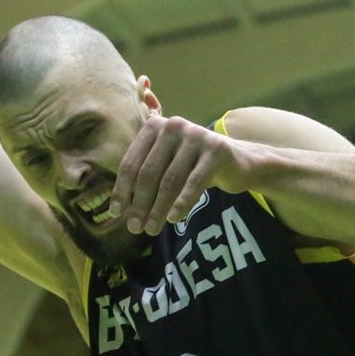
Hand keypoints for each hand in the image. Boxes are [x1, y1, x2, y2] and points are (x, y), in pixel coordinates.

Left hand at [109, 102, 253, 235]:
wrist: (238, 162)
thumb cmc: (193, 166)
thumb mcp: (166, 164)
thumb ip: (143, 175)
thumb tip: (117, 208)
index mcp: (154, 126)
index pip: (131, 163)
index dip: (122, 190)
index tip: (116, 214)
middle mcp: (173, 126)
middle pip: (149, 173)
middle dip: (140, 204)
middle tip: (135, 228)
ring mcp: (196, 135)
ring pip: (170, 180)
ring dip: (158, 209)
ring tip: (152, 229)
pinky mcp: (217, 150)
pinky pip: (194, 182)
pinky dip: (182, 203)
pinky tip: (174, 219)